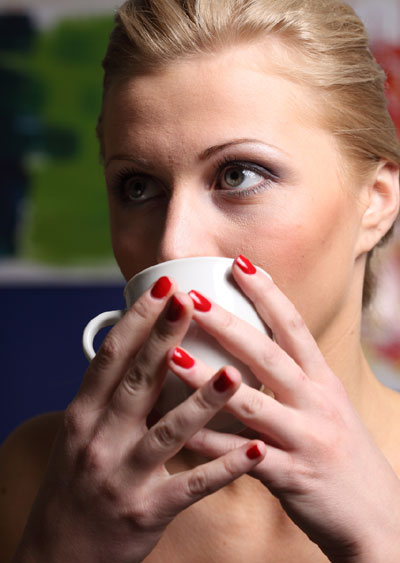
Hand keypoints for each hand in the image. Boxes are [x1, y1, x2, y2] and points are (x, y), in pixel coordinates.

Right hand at [14, 278, 264, 562]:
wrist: (59, 556)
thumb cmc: (76, 485)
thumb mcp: (82, 434)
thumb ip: (110, 397)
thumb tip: (139, 351)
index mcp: (84, 416)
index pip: (111, 358)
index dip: (137, 320)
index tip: (163, 286)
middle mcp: (100, 441)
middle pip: (137, 381)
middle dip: (165, 338)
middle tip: (193, 300)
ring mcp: (123, 477)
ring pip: (167, 432)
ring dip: (201, 401)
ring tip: (233, 372)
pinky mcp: (147, 512)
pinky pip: (191, 486)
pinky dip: (224, 467)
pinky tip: (256, 450)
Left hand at [168, 256, 399, 561]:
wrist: (378, 518)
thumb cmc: (344, 455)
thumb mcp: (327, 406)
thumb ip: (295, 379)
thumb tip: (252, 350)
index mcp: (322, 381)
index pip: (294, 325)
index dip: (267, 292)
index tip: (237, 263)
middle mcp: (316, 402)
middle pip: (268, 354)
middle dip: (227, 323)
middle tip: (190, 298)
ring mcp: (306, 438)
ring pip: (251, 403)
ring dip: (208, 378)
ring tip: (171, 356)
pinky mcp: (293, 476)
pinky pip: (243, 458)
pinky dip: (210, 443)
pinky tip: (179, 430)